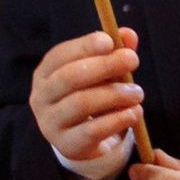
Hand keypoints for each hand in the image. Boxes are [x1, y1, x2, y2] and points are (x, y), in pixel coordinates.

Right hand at [30, 27, 142, 166]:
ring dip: (114, 94)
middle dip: (103, 66)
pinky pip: (92, 130)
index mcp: (45, 73)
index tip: (110, 41)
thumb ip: (114, 52)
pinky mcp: (67, 145)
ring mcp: (50, 123)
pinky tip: (134, 113)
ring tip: (138, 93)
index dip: (84, 46)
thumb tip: (128, 35)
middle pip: (69, 77)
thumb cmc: (89, 94)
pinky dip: (117, 120)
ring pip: (81, 103)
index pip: (59, 55)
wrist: (80, 138)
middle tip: (133, 60)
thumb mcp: (101, 72)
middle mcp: (41, 97)